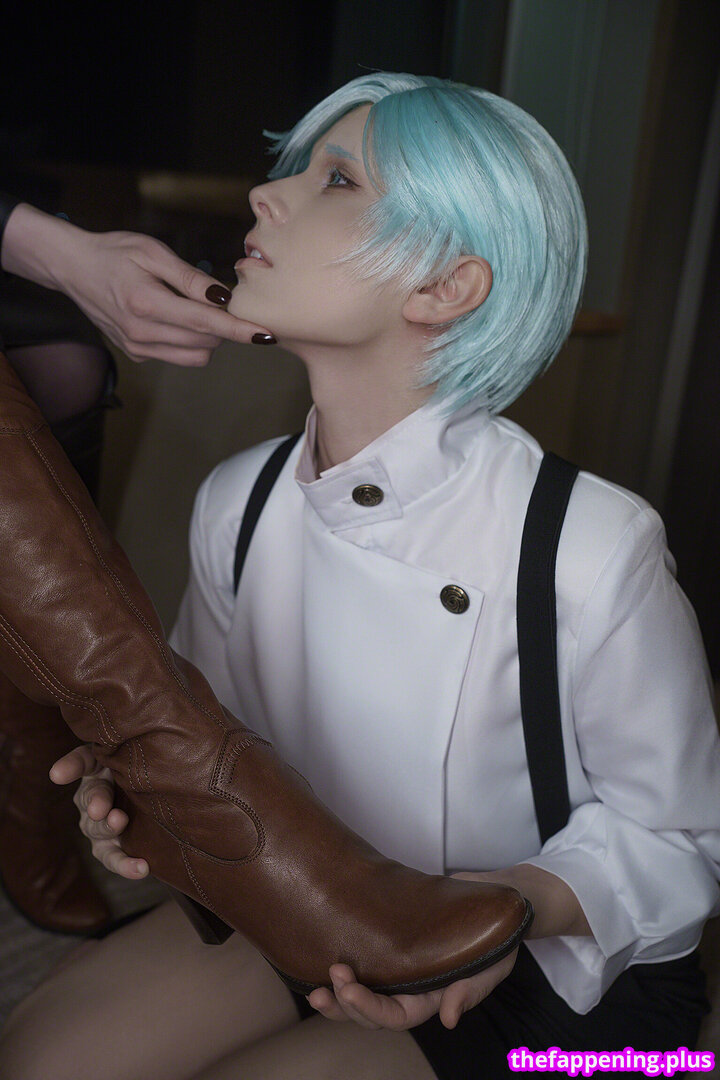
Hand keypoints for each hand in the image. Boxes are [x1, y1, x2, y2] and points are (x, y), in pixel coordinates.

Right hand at [2, 204, 274, 365]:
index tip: (267, 335)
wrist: (73, 269)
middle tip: (223, 302)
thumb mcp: (153, 252)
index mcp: (147, 303)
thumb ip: (191, 279)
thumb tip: (226, 297)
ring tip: (197, 310)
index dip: (240, 329)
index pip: (206, 322)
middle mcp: (142, 333)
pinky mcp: (137, 355)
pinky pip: (179, 356)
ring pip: (196, 356)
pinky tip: (178, 319)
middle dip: (224, 326)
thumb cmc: (115, 252)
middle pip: (206, 342)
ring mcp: (138, 348)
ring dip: (209, 337)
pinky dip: (190, 342)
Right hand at [49, 744, 148, 879]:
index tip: (57, 775)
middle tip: (101, 808)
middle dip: (95, 801)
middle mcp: (92, 795)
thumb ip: (137, 749)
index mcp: (97, 767)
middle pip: (88, 797)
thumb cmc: (146, 767)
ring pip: (96, 829)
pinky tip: (142, 867)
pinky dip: (126, 865)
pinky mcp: (109, 847)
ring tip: (119, 823)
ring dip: (106, 828)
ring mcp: (98, 823)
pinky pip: (113, 857)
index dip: (70, 767)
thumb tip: (151, 734)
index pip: (82, 761)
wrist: (156, 794)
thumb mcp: (138, 755)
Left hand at [307, 949, 516, 1030]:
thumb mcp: (492, 967)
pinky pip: (365, 962)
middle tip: (331, 977)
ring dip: (338, 995)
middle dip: (346, 1003)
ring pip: (362, 994)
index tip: (347, 989)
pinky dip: (347, 967)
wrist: (494, 900)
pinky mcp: (391, 941)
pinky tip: (323, 959)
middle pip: (372, 1012)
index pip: (395, 1016)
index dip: (369, 1008)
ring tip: (316, 986)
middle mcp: (411, 989)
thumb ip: (470, 991)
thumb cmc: (497, 939)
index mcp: (431, 1000)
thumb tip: (449, 1018)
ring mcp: (399, 967)